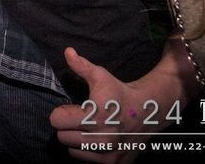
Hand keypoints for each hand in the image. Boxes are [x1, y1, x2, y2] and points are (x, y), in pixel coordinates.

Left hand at [50, 48, 149, 162]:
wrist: (148, 112)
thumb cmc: (119, 92)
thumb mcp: (101, 76)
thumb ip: (81, 66)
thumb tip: (67, 51)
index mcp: (96, 115)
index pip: (56, 121)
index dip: (61, 113)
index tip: (71, 109)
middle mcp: (102, 137)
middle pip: (61, 137)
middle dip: (67, 127)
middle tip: (79, 119)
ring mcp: (107, 153)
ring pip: (71, 150)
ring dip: (76, 140)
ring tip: (88, 129)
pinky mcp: (113, 163)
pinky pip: (83, 159)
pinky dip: (85, 151)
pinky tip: (94, 140)